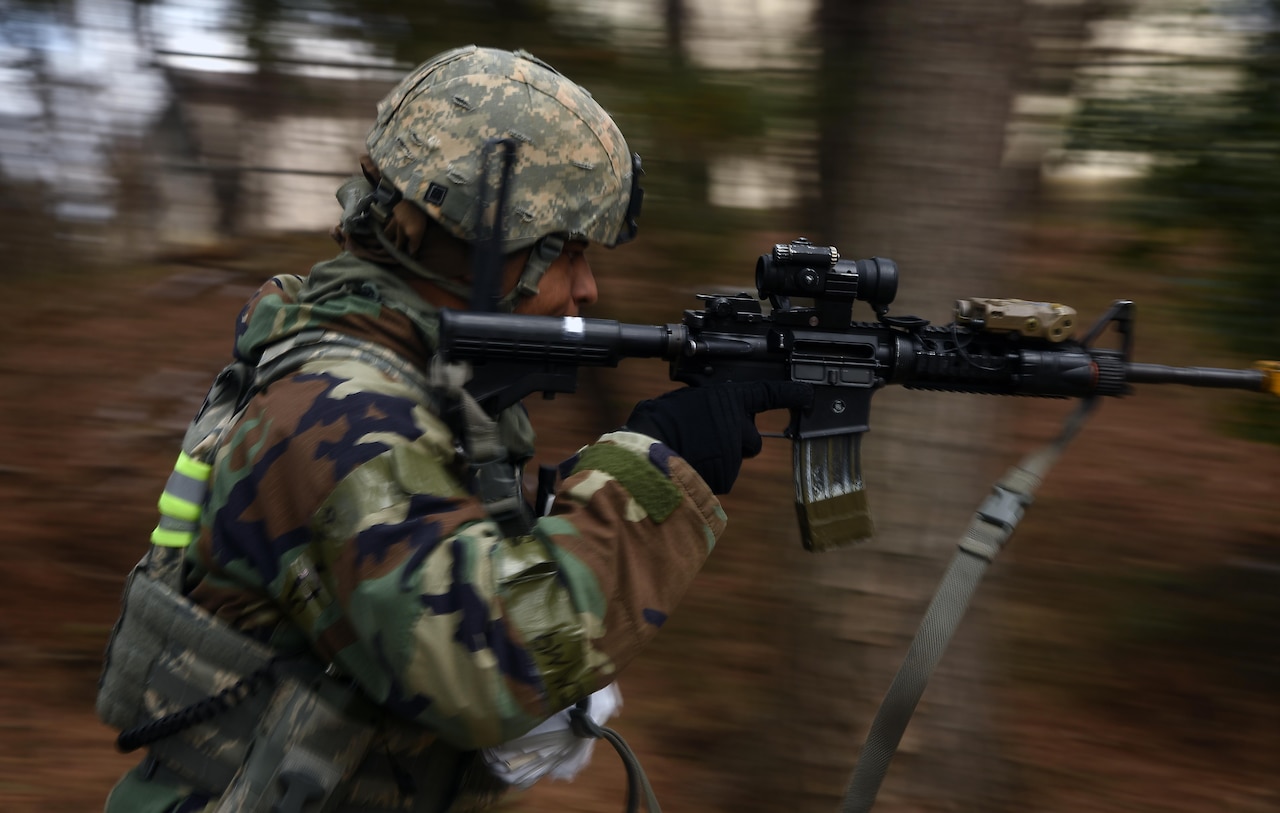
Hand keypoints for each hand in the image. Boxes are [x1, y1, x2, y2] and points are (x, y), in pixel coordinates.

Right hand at [624, 380, 811, 493]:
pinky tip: (688, 469)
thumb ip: (701, 406)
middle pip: (751, 439)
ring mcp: (735, 454)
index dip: (789, 394)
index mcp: (728, 400)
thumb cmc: (657, 422)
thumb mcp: (680, 401)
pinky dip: (708, 476)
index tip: (805, 395)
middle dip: (737, 442)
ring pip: (733, 460)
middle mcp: (738, 426)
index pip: (768, 394)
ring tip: (691, 455)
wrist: (649, 454)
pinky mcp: (727, 478)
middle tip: (708, 441)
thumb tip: (697, 413)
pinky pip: (721, 477)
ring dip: (720, 460)